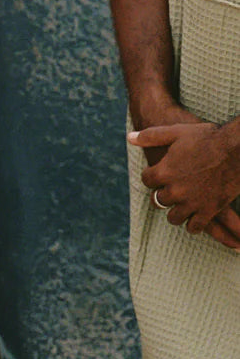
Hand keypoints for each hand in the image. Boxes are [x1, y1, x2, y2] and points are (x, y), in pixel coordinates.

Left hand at [131, 121, 239, 238]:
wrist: (235, 149)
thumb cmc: (206, 138)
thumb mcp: (176, 132)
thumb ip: (151, 136)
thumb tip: (130, 137)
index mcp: (164, 172)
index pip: (147, 180)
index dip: (151, 176)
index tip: (156, 174)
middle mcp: (175, 191)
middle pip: (158, 200)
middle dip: (162, 194)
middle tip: (167, 190)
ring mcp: (192, 203)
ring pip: (174, 217)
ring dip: (175, 211)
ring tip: (179, 205)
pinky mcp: (209, 211)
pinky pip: (195, 227)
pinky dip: (192, 224)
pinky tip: (193, 218)